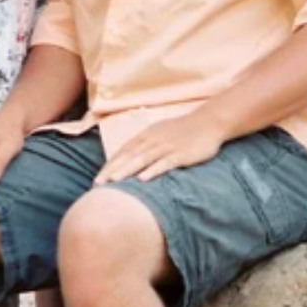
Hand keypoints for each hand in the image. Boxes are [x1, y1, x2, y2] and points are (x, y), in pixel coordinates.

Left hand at [95, 113, 225, 184]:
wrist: (209, 122)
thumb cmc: (183, 131)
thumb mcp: (160, 134)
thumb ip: (145, 145)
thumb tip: (129, 160)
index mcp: (146, 136)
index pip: (123, 151)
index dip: (109, 165)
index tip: (97, 179)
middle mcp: (153, 140)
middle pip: (128, 156)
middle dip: (112, 170)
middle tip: (98, 184)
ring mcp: (166, 146)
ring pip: (143, 159)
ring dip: (127, 170)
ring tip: (114, 182)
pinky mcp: (181, 153)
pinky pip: (164, 163)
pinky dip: (153, 170)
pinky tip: (143, 179)